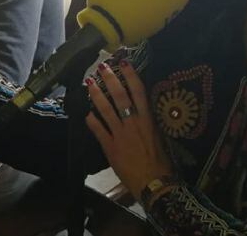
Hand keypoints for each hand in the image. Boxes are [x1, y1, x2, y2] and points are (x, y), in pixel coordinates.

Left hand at [85, 61, 173, 199]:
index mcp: (148, 120)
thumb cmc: (161, 162)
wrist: (155, 183)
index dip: (130, 76)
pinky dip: (91, 120)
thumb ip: (148, 123)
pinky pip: (98, 130)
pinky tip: (86, 114)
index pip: (139, 92)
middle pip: (120, 96)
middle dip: (110, 79)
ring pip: (105, 109)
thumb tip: (142, 110)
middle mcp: (134, 123)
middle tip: (101, 66)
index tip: (124, 62)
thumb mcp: (158, 137)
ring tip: (88, 83)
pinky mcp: (110, 147)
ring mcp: (120, 134)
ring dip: (96, 94)